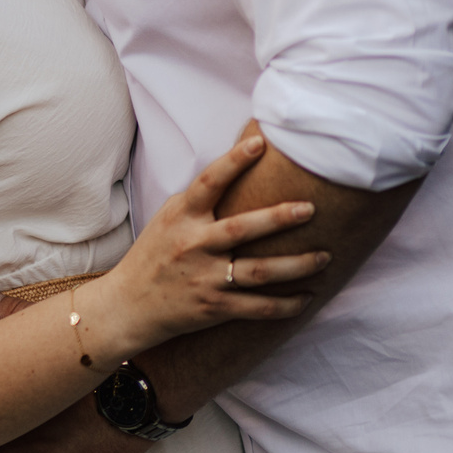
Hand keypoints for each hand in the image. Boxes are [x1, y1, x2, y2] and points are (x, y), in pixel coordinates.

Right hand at [94, 132, 327, 353]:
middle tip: (310, 208)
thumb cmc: (154, 255)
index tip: (259, 143)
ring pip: (258, 272)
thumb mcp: (170, 219)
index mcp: (181, 217)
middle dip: (278, 218)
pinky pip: (257, 308)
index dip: (233, 162)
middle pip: (241, 229)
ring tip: (325, 255)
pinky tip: (307, 297)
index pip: (208, 183)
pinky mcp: (213, 308)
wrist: (127, 306)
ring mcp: (204, 279)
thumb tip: (240, 166)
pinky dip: (285, 305)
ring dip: (296, 265)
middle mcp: (193, 245)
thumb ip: (200, 200)